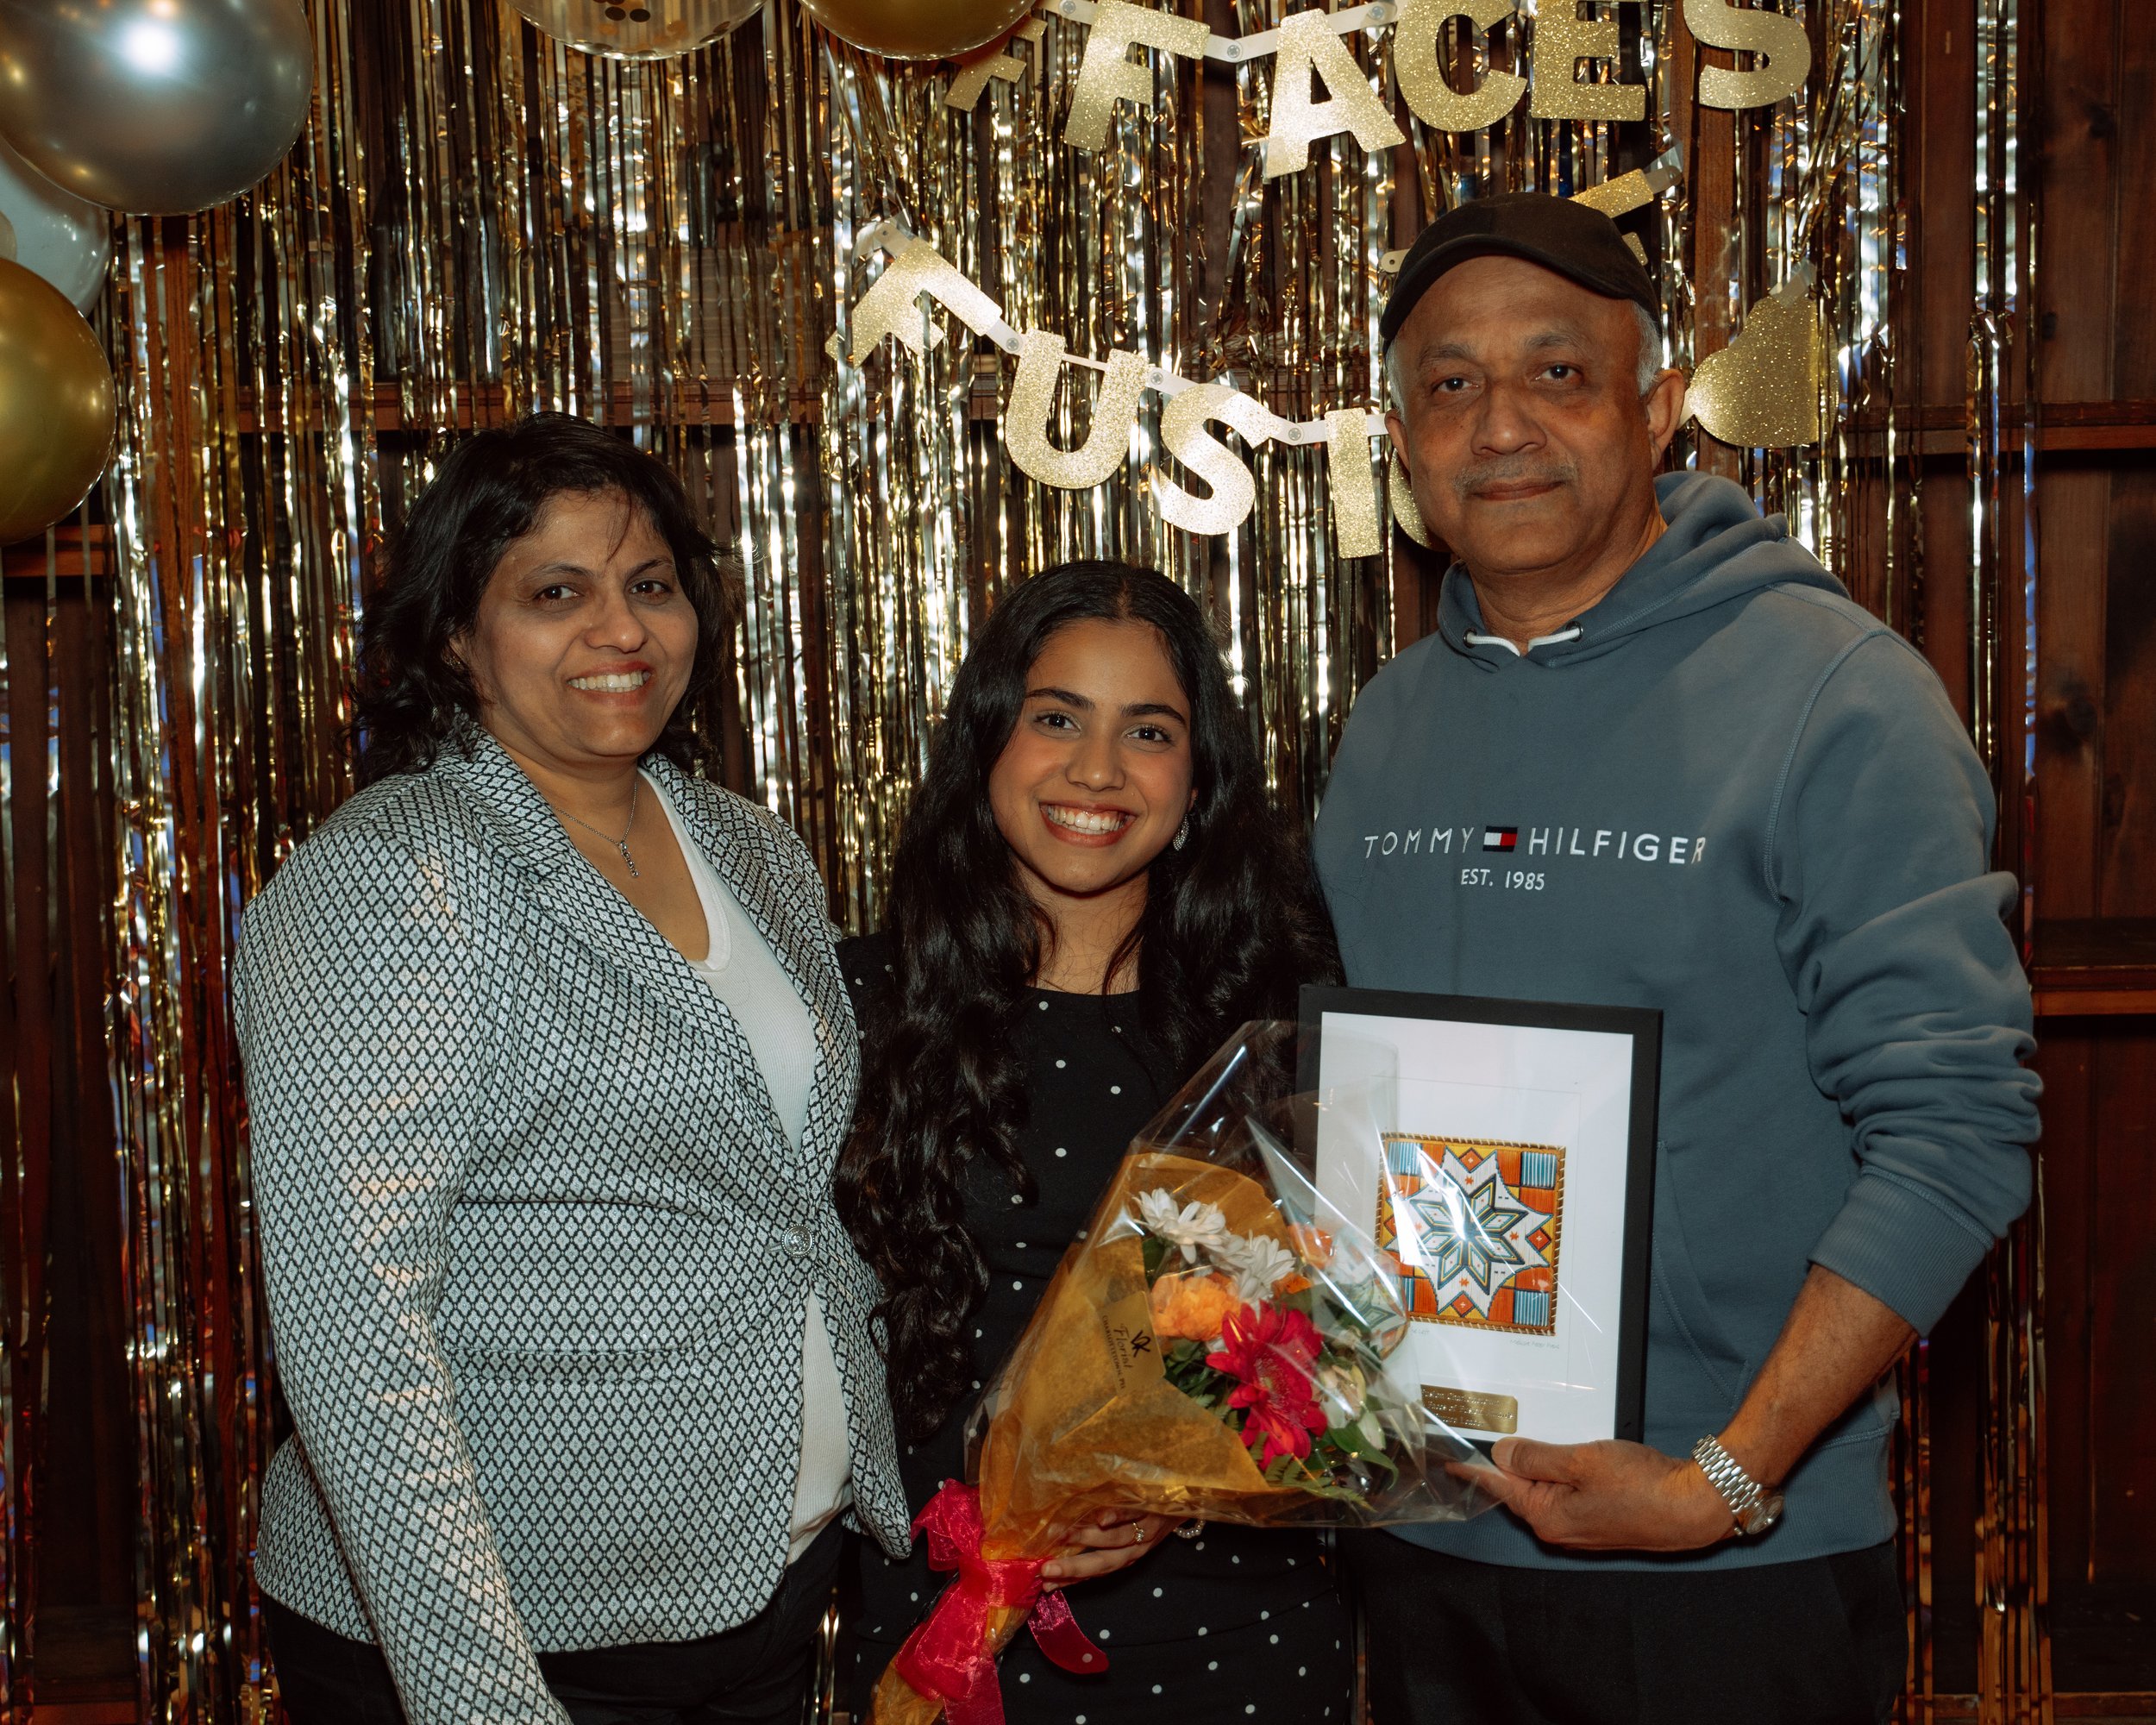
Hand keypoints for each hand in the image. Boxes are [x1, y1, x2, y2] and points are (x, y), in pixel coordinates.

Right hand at [1040, 1510, 1177, 1587]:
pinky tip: (1101, 1518)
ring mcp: (1145, 1531)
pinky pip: (1133, 1514)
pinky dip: (1117, 1516)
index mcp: (1123, 1558)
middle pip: (1102, 1563)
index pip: (1093, 1573)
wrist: (1184, 1499)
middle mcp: (1134, 1550)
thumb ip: (1095, 1538)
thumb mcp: (1124, 1535)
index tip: (1042, 1584)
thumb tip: (1059, 1541)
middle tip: (1046, 1569)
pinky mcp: (1153, 1510)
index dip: (1068, 1580)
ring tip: (1060, 1534)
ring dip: (1086, 1538)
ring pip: (1114, 1539)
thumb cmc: (1147, 1517)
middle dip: (1073, 1568)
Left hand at [1471, 1437, 1736, 1551]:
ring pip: (1545, 1491)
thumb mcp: (1580, 1461)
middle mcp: (1560, 1529)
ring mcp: (1580, 1528)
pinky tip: (1566, 1460)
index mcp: (1547, 1517)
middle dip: (1508, 1466)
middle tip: (1495, 1437)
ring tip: (1532, 1445)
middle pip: (1520, 1490)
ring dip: (1538, 1468)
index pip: (1499, 1488)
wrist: (1692, 1506)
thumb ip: (1535, 1457)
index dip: (1474, 1472)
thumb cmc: (1642, 1485)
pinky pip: (1566, 1494)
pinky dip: (1560, 1475)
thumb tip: (1502, 1454)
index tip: (1450, 1464)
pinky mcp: (1599, 1521)